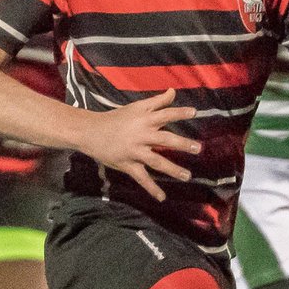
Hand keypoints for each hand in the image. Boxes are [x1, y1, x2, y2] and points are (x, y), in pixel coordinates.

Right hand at [78, 89, 200, 201]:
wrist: (91, 132)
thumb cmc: (116, 118)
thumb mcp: (136, 107)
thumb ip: (157, 101)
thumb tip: (173, 91)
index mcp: (144, 120)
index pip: (165, 114)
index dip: (179, 113)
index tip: (194, 112)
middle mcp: (141, 135)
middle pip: (164, 139)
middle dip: (181, 144)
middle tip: (197, 148)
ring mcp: (134, 151)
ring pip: (156, 161)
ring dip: (172, 169)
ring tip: (187, 176)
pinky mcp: (127, 165)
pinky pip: (141, 178)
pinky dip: (151, 188)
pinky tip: (162, 197)